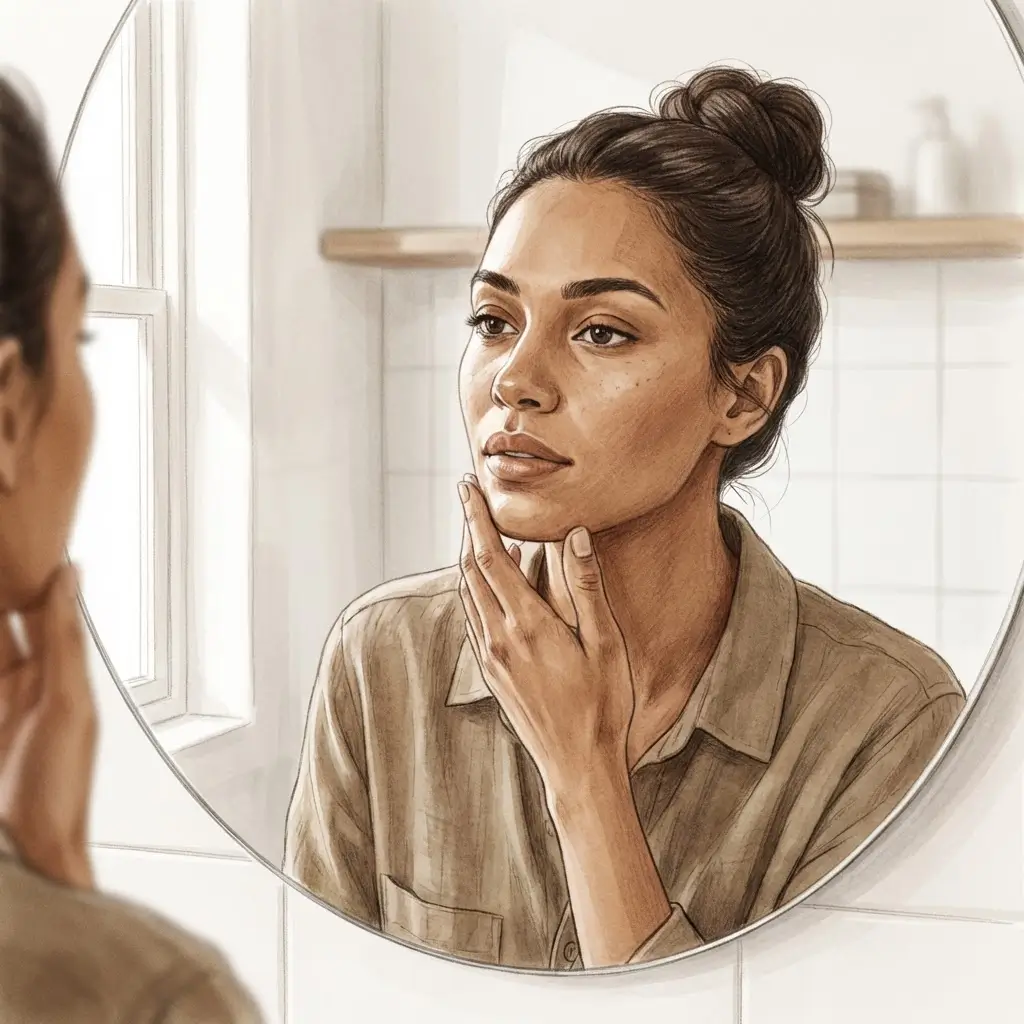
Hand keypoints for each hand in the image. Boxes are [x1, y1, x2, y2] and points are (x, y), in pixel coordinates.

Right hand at [0, 564, 95, 887]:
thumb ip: (62, 639)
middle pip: (5, 625)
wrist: (32, 858)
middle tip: (1, 549)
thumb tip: (72, 575)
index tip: (16, 540)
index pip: (40, 609)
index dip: (28, 575)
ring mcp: (0, 707)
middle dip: (1, 595)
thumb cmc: (61, 789)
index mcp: (56, 674)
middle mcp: (25, 686)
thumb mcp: (65, 704)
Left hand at [458, 476, 633, 801]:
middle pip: (471, 569)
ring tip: (483, 530)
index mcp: (526, 625)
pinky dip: (480, 589)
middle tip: (470, 496)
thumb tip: (575, 533)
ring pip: (469, 593)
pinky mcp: (493, 674)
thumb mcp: (605, 644)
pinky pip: (476, 618)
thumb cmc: (602, 706)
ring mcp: (492, 658)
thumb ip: (587, 586)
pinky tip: (502, 582)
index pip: (491, 557)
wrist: (578, 767)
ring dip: (471, 558)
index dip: (477, 518)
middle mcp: (499, 639)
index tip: (467, 486)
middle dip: (468, 529)